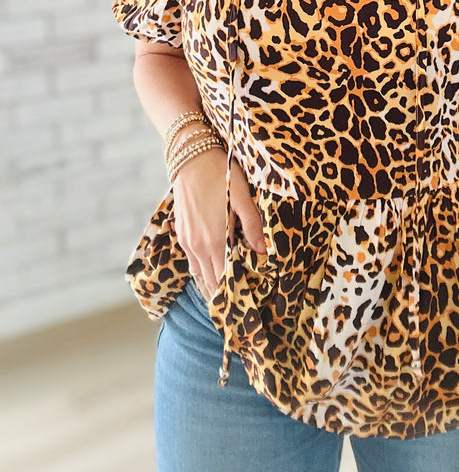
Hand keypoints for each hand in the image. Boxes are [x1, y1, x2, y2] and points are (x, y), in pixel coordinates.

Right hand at [173, 148, 265, 300]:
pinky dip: (202, 273)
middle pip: (209, 284)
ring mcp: (187, 241)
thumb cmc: (221, 174)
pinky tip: (212, 274)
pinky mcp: (182, 233)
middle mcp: (197, 246)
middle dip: (223, 298)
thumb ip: (252, 225)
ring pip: (199, 275)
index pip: (222, 280)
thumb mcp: (242, 196)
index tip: (244, 311)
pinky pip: (192, 262)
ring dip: (211, 287)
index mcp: (214, 240)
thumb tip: (262, 252)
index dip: (233, 297)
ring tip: (226, 300)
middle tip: (238, 313)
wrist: (190, 157)